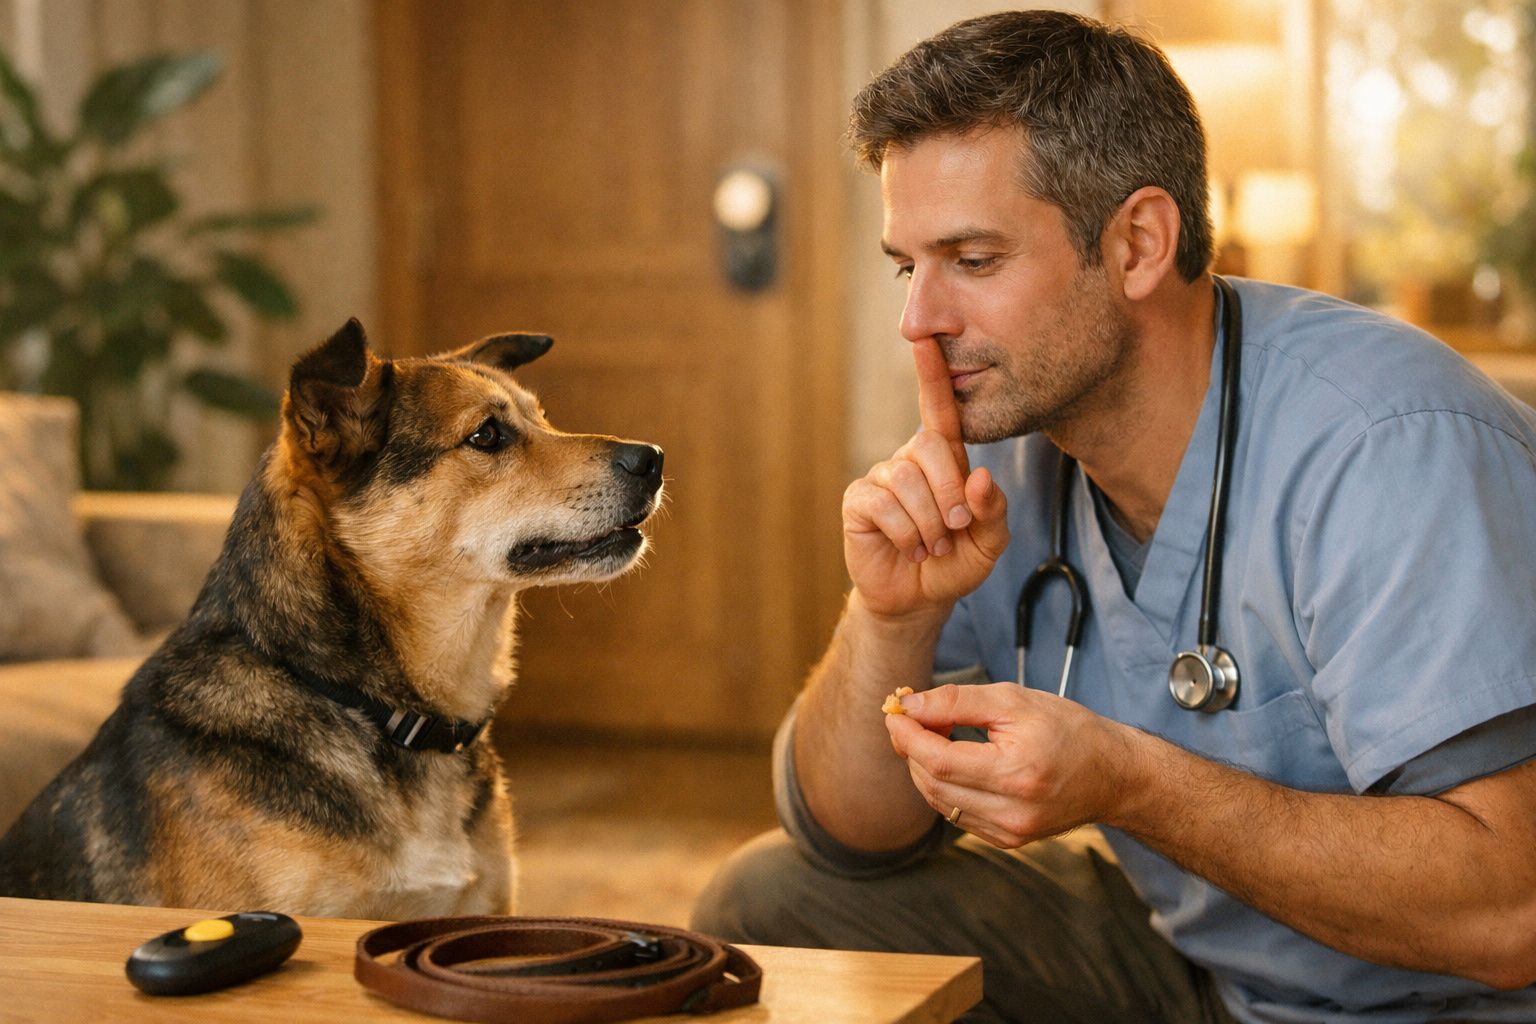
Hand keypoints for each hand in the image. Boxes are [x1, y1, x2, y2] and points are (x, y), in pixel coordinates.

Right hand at [842, 338, 1009, 618]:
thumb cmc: (955, 563)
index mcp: (944, 460)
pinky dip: (904, 533)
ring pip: (907, 482)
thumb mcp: (989, 543)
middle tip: (954, 529)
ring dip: (927, 523)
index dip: (931, 375)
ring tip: (930, 546)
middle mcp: (910, 460)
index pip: (938, 409)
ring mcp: (881, 478)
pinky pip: (883, 505)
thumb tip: (980, 477)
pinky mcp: (858, 501)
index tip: (926, 340)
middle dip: (949, 494)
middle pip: (929, 447)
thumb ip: (993, 511)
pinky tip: (907, 547)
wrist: (918, 600)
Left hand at [883, 683, 1143, 847]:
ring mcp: (1010, 833)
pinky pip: (956, 815)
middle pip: (932, 782)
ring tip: (936, 735)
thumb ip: (957, 702)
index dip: (907, 735)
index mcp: (1016, 773)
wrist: (1113, 774)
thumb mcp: (1014, 700)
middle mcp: (1012, 812)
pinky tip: (955, 762)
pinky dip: (944, 787)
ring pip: (938, 801)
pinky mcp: (1007, 841)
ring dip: (924, 767)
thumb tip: (909, 705)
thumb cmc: (1068, 729)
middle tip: (915, 717)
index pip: (937, 760)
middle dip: (912, 748)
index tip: (895, 710)